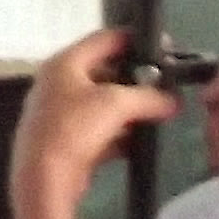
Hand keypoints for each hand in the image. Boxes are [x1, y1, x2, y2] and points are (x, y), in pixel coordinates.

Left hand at [13, 28, 184, 214]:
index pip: (104, 39)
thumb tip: (174, 101)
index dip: (135, 40)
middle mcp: (58, 83)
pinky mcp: (66, 142)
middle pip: (104, 71)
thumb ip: (148, 97)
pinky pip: (100, 130)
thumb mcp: (116, 104)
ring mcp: (60, 114)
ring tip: (160, 112)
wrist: (44, 180)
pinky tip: (141, 141)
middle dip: (136, 79)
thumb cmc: (74, 128)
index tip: (165, 47)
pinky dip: (120, 134)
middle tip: (166, 85)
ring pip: (103, 104)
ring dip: (130, 109)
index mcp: (64, 63)